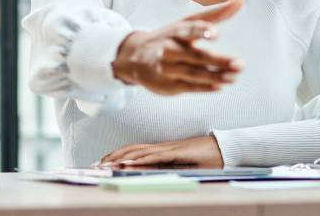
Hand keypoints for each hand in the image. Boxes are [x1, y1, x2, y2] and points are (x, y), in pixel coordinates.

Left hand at [100, 134, 223, 167]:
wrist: (221, 148)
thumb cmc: (203, 157)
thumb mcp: (180, 165)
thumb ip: (165, 167)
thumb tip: (149, 172)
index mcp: (160, 149)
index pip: (134, 150)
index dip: (118, 154)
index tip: (103, 161)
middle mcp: (161, 147)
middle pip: (131, 149)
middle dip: (113, 155)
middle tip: (98, 163)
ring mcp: (168, 148)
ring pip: (139, 151)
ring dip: (122, 157)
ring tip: (107, 163)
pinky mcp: (175, 152)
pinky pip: (155, 156)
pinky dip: (141, 159)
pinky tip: (130, 163)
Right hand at [111, 0, 245, 94]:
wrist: (134, 57)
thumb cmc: (169, 37)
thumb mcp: (187, 22)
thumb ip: (217, 12)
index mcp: (176, 31)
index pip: (188, 29)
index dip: (201, 30)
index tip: (215, 32)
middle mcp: (169, 48)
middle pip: (195, 56)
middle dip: (219, 60)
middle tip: (240, 63)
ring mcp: (167, 68)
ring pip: (193, 73)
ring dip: (215, 76)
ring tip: (234, 77)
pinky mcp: (167, 85)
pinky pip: (188, 87)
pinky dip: (204, 87)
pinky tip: (220, 86)